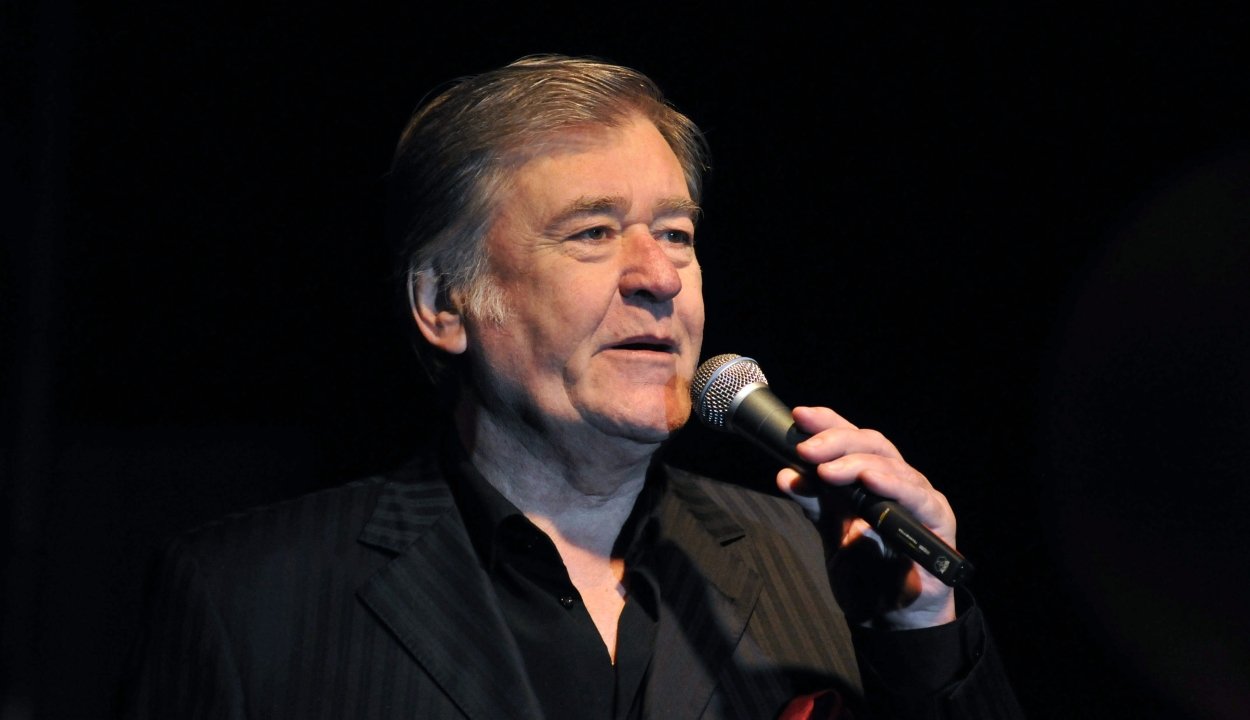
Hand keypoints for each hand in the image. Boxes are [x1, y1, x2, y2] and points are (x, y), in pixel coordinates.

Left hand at [776, 406, 956, 628]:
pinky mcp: (937, 519)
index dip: (827, 423)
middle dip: (836, 441)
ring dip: (856, 464)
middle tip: (805, 450)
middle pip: (871, 444)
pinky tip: (870, 480)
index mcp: (872, 476)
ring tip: (826, 470)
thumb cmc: (865, 572)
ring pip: (891, 465)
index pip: (851, 439)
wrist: (889, 618)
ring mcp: (919, 497)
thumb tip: (786, 475)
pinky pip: (916, 496)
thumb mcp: (830, 533)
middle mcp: (898, 479)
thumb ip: (814, 504)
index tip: (798, 416)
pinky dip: (892, 485)